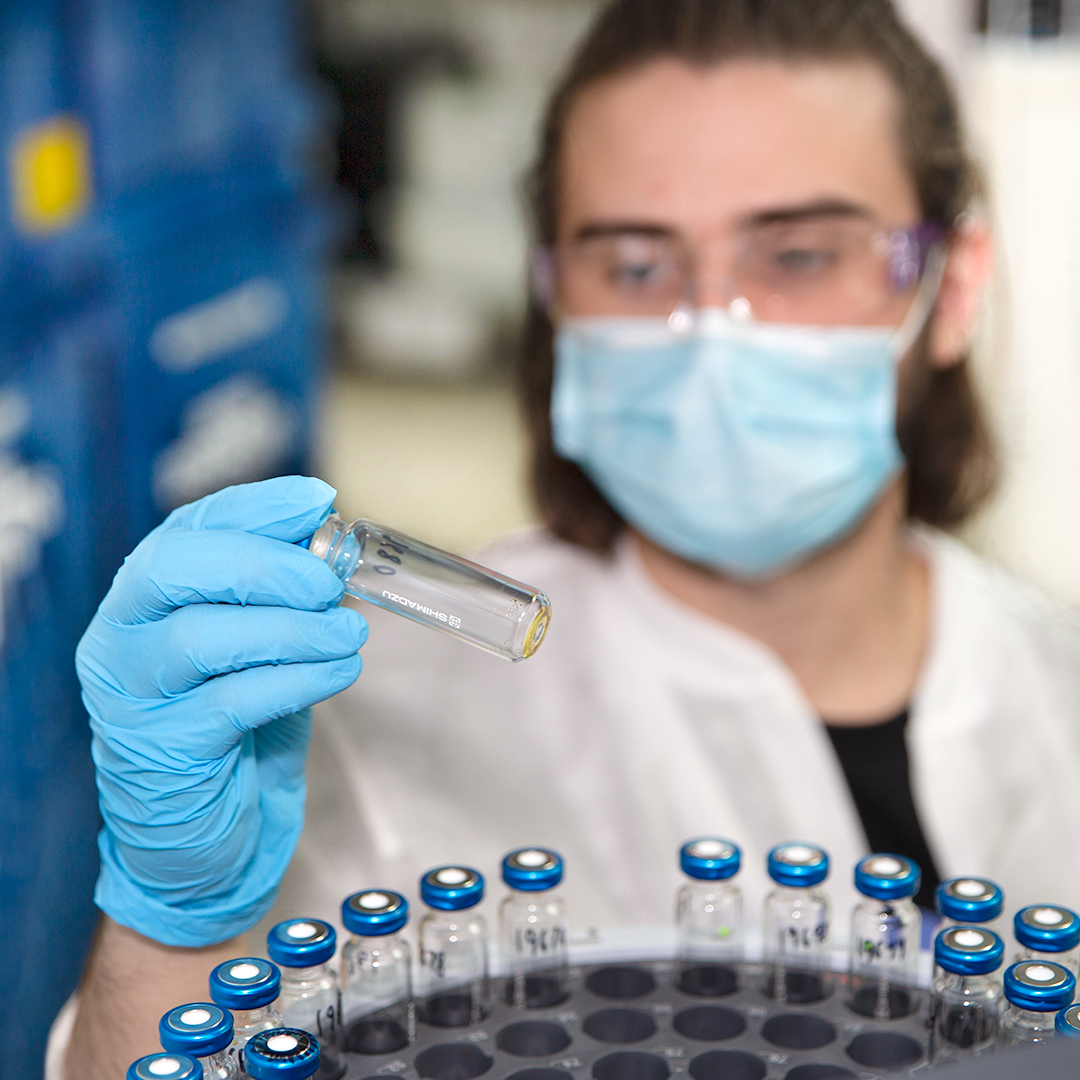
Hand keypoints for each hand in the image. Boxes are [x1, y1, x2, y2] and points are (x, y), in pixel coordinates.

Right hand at [77, 476, 366, 945]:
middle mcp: (121, 638)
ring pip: (201, 638)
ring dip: (292, 630)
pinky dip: (297, 680)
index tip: (318, 499)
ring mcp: (131, 697)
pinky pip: (232, 703)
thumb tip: (329, 540)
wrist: (201, 832)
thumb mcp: (258, 645)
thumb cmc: (235, 725)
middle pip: (173, 569)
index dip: (255, 507)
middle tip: (328, 583)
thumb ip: (280, 595)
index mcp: (145, 598)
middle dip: (263, 564)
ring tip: (349, 636)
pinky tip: (338, 673)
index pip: (188, 529)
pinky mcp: (164, 751)